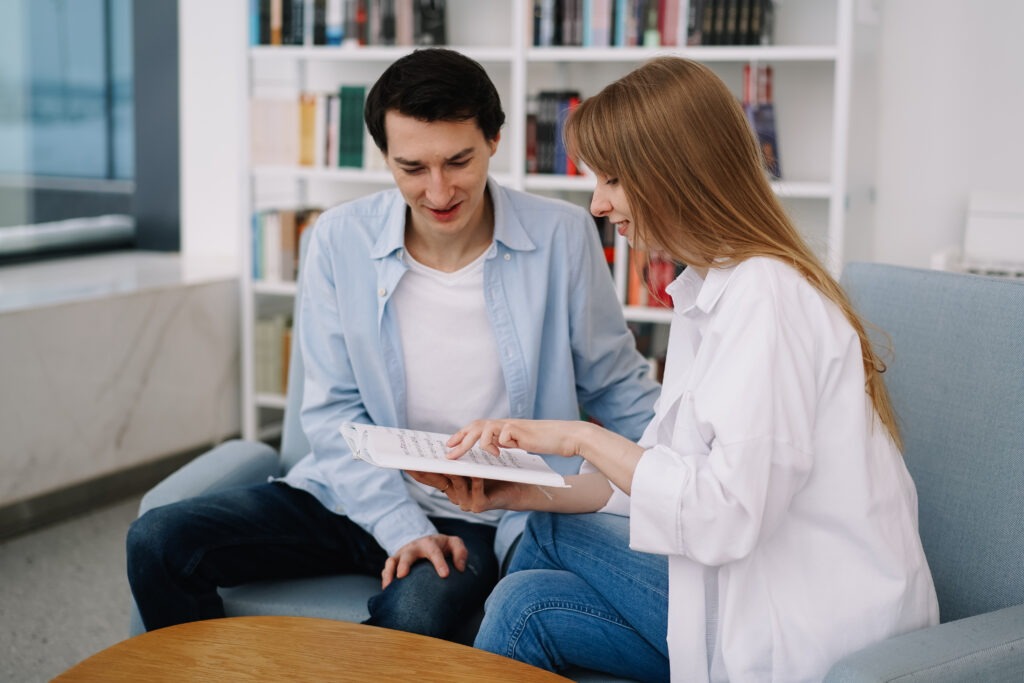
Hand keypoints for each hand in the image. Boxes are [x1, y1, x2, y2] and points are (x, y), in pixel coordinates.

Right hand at [381, 534, 467, 589]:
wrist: (426, 542)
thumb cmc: (442, 546)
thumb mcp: (454, 544)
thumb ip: (460, 552)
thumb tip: (460, 568)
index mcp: (430, 543)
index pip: (434, 552)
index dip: (439, 563)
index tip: (445, 575)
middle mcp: (413, 548)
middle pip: (407, 554)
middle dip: (404, 564)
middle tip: (402, 575)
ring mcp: (402, 555)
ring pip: (392, 561)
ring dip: (389, 572)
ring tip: (389, 586)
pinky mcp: (395, 562)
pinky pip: (386, 569)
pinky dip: (385, 577)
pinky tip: (387, 590)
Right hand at [405, 470, 530, 512]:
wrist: (520, 488)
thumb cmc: (496, 473)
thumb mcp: (474, 463)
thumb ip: (459, 459)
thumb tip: (442, 445)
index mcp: (451, 487)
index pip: (431, 478)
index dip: (419, 471)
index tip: (406, 461)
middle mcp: (456, 496)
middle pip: (439, 482)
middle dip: (429, 470)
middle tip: (418, 460)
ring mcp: (467, 503)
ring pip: (457, 484)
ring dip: (454, 471)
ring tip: (449, 459)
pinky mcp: (481, 506)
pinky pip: (475, 491)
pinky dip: (475, 481)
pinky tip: (476, 472)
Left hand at [446, 419, 586, 459]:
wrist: (564, 436)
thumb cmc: (543, 441)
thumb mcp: (518, 443)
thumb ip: (503, 443)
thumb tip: (488, 448)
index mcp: (503, 427)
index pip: (477, 427)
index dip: (462, 434)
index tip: (449, 444)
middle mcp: (505, 424)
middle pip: (476, 427)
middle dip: (460, 439)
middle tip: (448, 453)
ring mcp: (512, 426)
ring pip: (484, 428)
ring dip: (472, 442)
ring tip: (463, 455)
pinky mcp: (520, 430)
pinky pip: (501, 436)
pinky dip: (495, 444)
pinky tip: (499, 454)